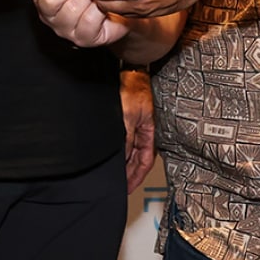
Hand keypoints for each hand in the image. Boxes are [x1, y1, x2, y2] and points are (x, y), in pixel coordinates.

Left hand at [119, 66, 156, 193]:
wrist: (127, 71)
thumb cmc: (132, 89)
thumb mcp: (127, 118)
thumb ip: (126, 139)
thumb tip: (122, 158)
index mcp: (149, 132)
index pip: (145, 161)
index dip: (136, 177)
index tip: (127, 188)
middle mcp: (143, 131)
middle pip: (138, 159)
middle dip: (130, 174)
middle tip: (120, 187)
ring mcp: (134, 126)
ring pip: (130, 151)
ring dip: (124, 164)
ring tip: (115, 176)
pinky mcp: (125, 120)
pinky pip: (124, 142)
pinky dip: (119, 152)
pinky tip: (111, 156)